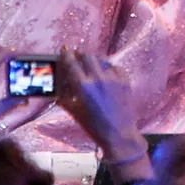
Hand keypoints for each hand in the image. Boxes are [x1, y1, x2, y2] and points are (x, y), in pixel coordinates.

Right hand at [54, 50, 147, 168]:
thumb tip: (59, 85)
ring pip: (102, 59)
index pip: (71, 63)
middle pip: (87, 55)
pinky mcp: (125, 80)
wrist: (119, 134)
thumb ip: (65, 96)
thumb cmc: (94, 126)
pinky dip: (108, 69)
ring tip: (90, 66)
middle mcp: (98, 79)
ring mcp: (114, 78)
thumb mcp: (74, 111)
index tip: (64, 50)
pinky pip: (115, 67)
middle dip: (80, 55)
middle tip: (77, 57)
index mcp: (83, 87)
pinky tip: (106, 75)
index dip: (66, 55)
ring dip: (94, 61)